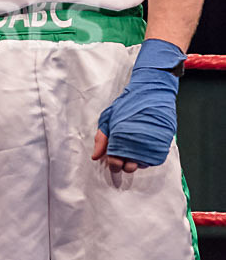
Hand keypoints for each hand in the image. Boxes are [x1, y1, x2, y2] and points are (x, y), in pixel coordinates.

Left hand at [91, 38, 183, 171]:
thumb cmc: (129, 103)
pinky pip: (154, 159)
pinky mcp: (163, 145)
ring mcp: (150, 146)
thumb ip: (101, 138)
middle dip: (125, 162)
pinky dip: (149, 154)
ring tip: (136, 143)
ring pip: (141, 164)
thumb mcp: (109, 117)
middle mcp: (136, 146)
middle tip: (125, 150)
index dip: (113, 163)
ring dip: (137, 158)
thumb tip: (95, 155)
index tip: (114, 158)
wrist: (152, 92)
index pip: (115, 165)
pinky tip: (145, 143)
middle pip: (129, 168)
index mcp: (120, 140)